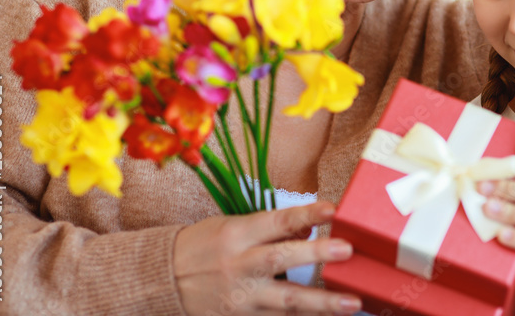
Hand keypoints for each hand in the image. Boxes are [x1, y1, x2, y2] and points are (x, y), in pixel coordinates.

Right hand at [174, 201, 361, 314]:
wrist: (162, 281)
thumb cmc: (202, 246)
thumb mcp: (232, 226)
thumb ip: (271, 229)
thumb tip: (309, 230)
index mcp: (238, 234)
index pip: (278, 221)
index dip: (306, 214)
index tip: (333, 209)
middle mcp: (240, 265)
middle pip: (282, 259)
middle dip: (318, 256)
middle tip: (348, 251)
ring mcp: (240, 298)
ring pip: (286, 301)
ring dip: (322, 303)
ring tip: (352, 303)